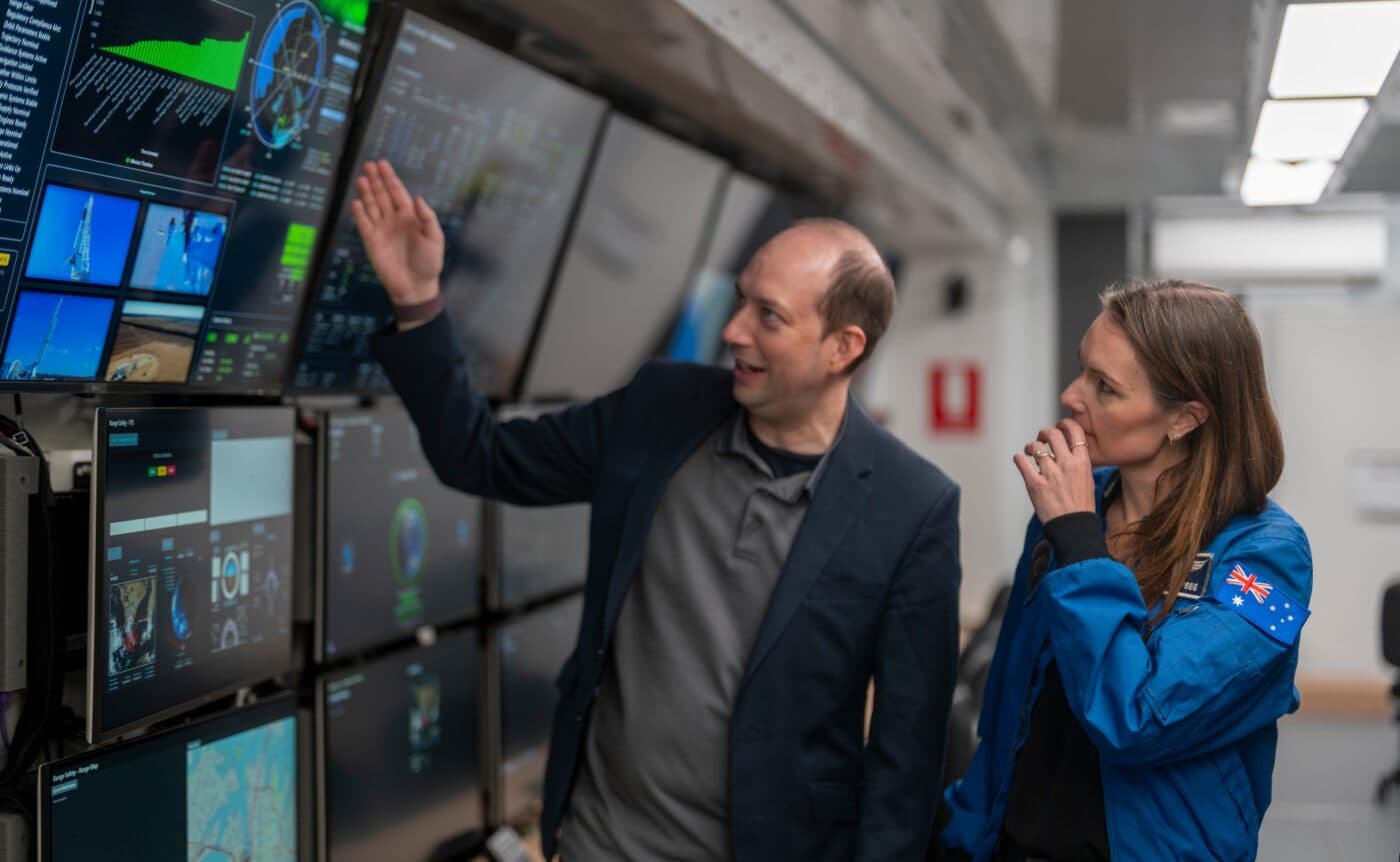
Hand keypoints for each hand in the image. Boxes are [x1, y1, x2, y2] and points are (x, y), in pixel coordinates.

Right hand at [350, 160, 443, 305]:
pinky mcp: (372, 242)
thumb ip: (427, 217)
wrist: (416, 285)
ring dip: (367, 192)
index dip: (390, 178)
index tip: (383, 164)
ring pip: (372, 206)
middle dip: (376, 180)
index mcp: (410, 217)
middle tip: (369, 165)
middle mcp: (394, 220)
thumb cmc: (429, 262)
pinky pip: (364, 224)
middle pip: (382, 195)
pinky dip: (360, 214)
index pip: (397, 192)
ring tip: (361, 179)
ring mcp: (382, 230)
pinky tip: (357, 202)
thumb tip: (417, 198)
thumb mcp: (435, 237)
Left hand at [1012, 418, 1095, 521]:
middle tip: (1041, 437)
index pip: (1075, 431)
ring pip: (1035, 446)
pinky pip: (1021, 462)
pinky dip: (1019, 458)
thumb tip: (1069, 448)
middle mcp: (1066, 464)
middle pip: (1052, 434)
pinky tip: (1020, 460)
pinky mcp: (1035, 483)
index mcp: (1082, 462)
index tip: (1059, 425)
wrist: (1073, 526)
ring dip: (1030, 446)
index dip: (1065, 423)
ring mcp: (1050, 474)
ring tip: (1029, 451)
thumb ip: (1078, 462)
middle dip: (1044, 432)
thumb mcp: (1087, 479)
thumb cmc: (1080, 505)